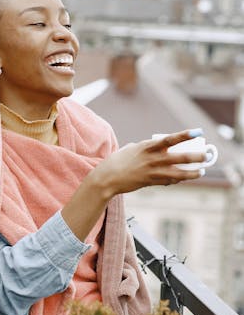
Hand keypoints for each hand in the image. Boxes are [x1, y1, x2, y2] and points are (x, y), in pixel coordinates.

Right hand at [90, 129, 206, 196]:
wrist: (108, 177)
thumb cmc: (119, 160)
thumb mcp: (133, 149)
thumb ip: (148, 148)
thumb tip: (160, 149)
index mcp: (148, 146)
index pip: (170, 139)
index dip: (185, 135)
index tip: (198, 132)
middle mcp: (152, 159)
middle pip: (179, 157)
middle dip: (195, 157)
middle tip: (206, 155)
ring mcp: (152, 172)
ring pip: (178, 173)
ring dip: (191, 173)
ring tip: (201, 172)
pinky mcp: (151, 182)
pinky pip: (168, 181)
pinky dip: (176, 179)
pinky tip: (182, 178)